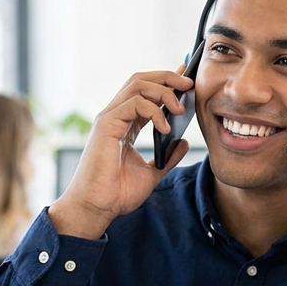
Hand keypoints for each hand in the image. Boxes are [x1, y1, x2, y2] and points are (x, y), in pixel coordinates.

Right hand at [48, 68, 193, 238]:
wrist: (98, 208)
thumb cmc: (117, 193)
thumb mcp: (152, 173)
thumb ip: (168, 157)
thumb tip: (184, 142)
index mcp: (126, 124)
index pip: (146, 93)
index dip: (166, 82)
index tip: (186, 80)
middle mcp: (116, 116)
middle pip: (141, 80)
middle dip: (167, 77)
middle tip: (189, 85)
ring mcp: (110, 118)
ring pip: (137, 86)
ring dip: (164, 91)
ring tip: (180, 108)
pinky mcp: (106, 125)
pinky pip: (133, 104)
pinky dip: (153, 111)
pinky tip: (165, 128)